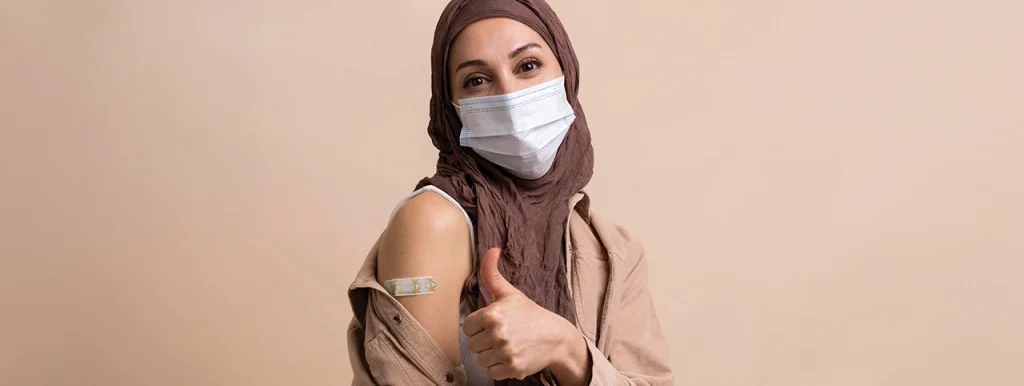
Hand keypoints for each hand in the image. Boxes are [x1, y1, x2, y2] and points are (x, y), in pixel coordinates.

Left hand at [462, 248, 589, 382]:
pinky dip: (500, 367)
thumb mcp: (510, 293)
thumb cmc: (531, 315)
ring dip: (491, 354)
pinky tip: (511, 356)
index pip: (468, 327)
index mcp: (493, 314)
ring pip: (481, 359)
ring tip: (507, 345)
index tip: (492, 323)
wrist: (557, 337)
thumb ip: (492, 274)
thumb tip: (491, 250)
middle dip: (485, 340)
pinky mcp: (512, 368)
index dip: (478, 325)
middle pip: (473, 344)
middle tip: (502, 334)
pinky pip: (491, 372)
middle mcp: (498, 334)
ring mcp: (505, 352)